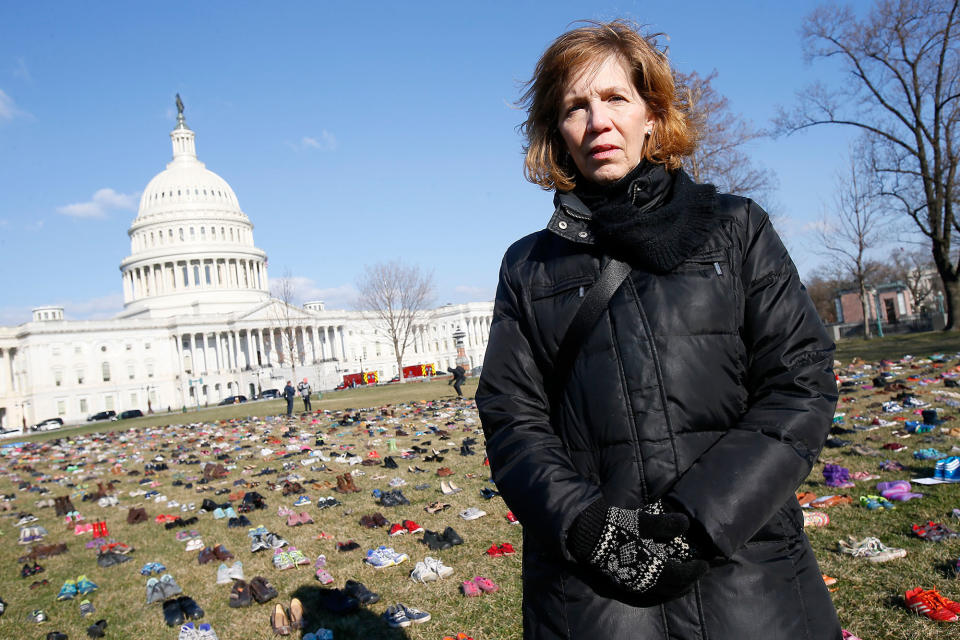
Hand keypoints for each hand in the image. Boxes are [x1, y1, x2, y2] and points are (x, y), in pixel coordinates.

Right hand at [590, 503, 707, 597]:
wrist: (589, 536)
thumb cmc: (619, 528)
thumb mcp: (644, 522)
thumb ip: (666, 524)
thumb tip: (686, 522)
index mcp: (655, 569)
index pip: (682, 576)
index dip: (695, 571)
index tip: (704, 565)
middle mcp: (646, 582)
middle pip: (673, 589)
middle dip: (687, 583)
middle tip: (696, 574)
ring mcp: (634, 585)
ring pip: (661, 593)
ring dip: (675, 588)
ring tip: (681, 579)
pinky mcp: (623, 583)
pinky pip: (648, 592)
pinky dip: (660, 588)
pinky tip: (658, 579)